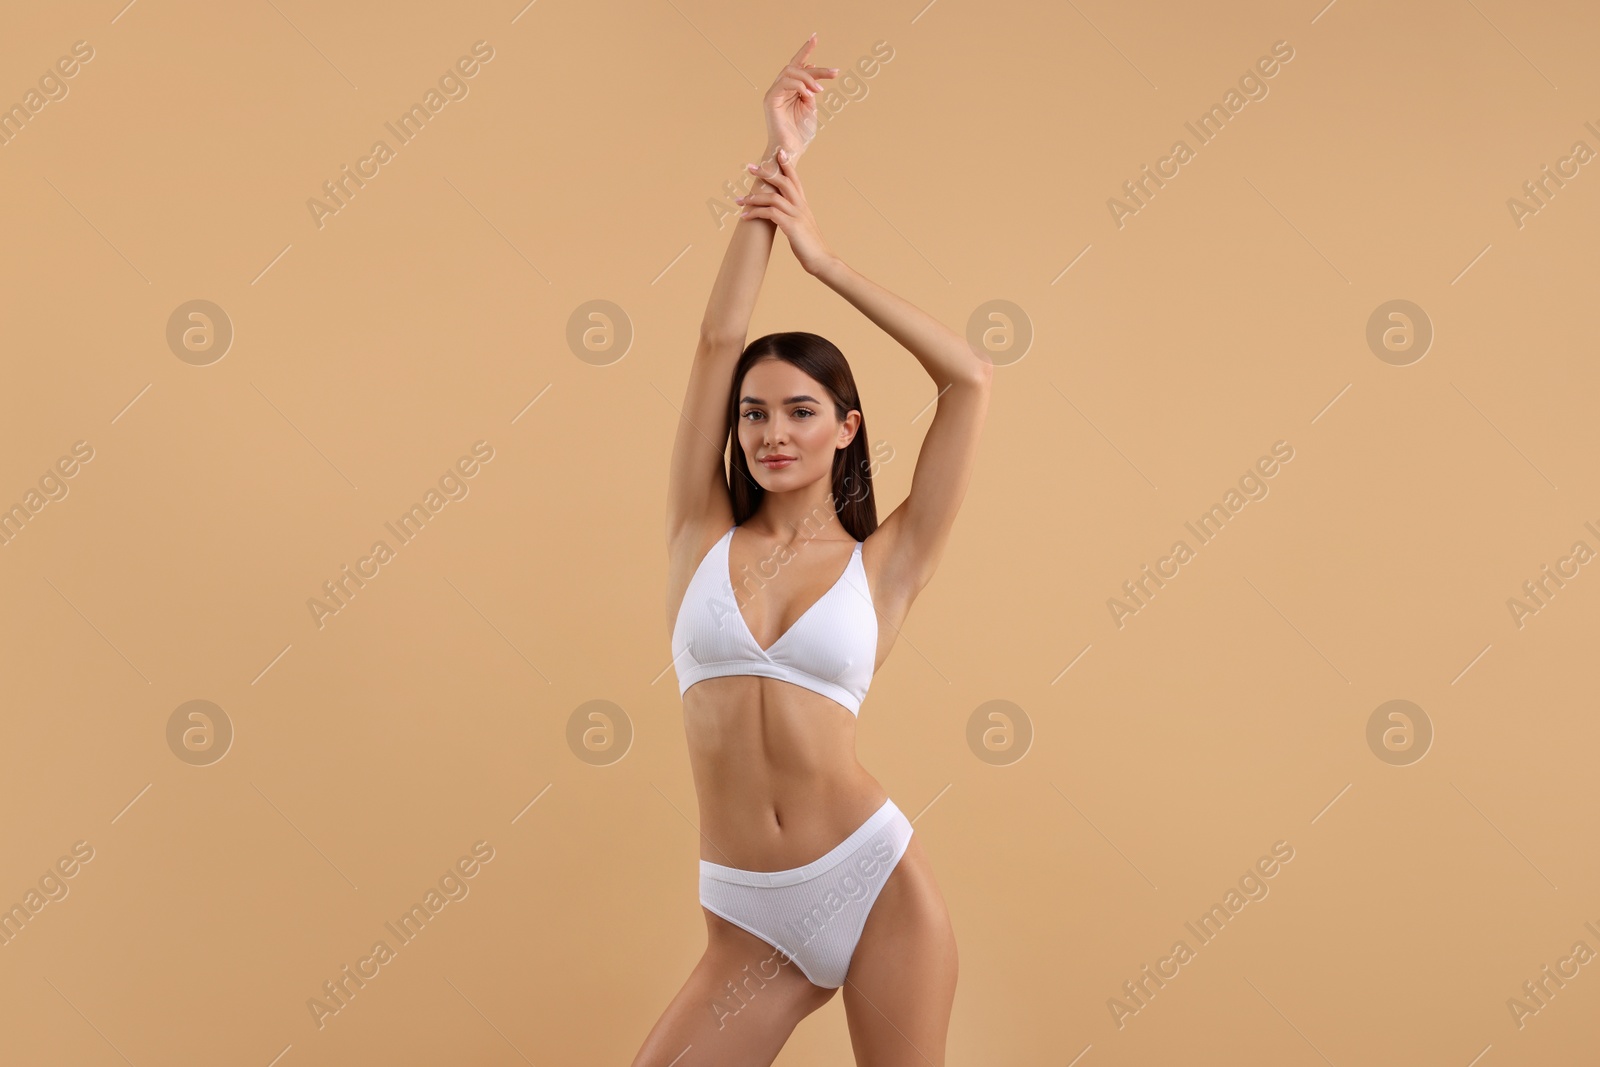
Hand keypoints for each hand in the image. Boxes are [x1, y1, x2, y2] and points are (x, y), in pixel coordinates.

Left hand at [737, 150, 835, 274]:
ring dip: (753, 197)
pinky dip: (755, 213)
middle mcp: (801, 206)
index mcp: (803, 204)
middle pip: (783, 181)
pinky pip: (770, 214)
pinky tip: (745, 217)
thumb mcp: (801, 226)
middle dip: (766, 172)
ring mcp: (797, 215)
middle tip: (749, 168)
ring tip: (739, 200)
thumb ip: (792, 216)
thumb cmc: (809, 246)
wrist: (822, 260)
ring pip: (773, 197)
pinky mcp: (791, 226)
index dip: (787, 165)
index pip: (795, 179)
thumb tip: (778, 214)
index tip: (778, 152)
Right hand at [762, 34, 838, 162]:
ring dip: (809, 78)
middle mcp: (779, 89)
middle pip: (796, 67)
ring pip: (791, 72)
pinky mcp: (771, 99)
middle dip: (816, 68)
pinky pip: (785, 83)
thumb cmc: (800, 134)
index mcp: (789, 90)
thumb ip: (810, 91)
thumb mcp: (810, 108)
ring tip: (820, 90)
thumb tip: (812, 74)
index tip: (815, 37)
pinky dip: (800, 85)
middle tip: (834, 73)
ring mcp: (774, 93)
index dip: (805, 50)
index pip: (796, 65)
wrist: (792, 152)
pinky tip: (811, 93)